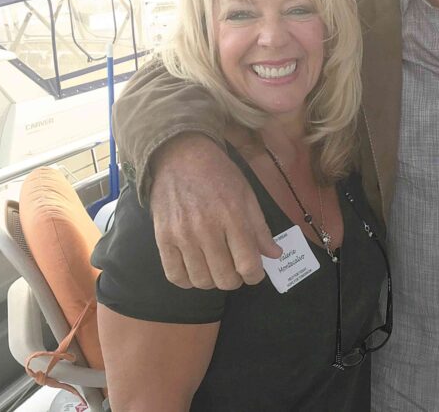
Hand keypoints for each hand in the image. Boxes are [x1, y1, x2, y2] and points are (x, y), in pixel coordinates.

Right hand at [149, 133, 281, 289]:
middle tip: (235, 270)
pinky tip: (195, 271)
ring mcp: (182, 235)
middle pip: (225, 278)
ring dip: (213, 281)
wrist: (180, 157)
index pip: (248, 264)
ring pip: (201, 280)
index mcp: (233, 216)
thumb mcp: (247, 195)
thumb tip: (275, 255)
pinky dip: (188, 281)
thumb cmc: (219, 174)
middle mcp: (207, 229)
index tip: (254, 273)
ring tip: (216, 269)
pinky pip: (175, 276)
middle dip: (235, 280)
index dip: (255, 276)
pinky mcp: (162, 238)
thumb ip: (260, 228)